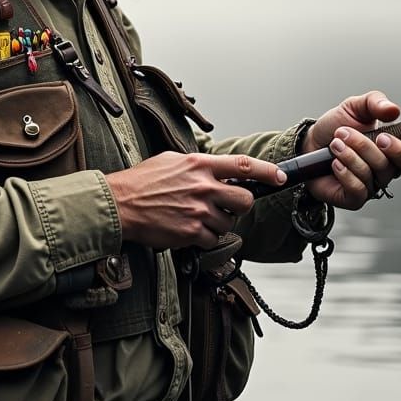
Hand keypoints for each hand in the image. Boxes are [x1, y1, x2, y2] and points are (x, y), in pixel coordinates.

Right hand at [105, 151, 286, 251]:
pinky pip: (212, 240)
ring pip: (228, 223)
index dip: (268, 171)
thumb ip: (197, 165)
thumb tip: (215, 169)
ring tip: (194, 217)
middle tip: (226, 206)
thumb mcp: (171, 160)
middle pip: (244, 200)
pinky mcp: (191, 232)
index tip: (281, 177)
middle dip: (239, 205)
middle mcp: (203, 186)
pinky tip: (188, 230)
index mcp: (200, 165)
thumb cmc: (141, 182)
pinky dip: (204, 239)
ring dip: (216, 224)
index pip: (244, 165)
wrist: (119, 204)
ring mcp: (199, 210)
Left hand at [302, 91, 400, 209]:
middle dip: (363, 147)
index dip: (399, 150)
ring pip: (369, 176)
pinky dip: (345, 174)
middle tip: (343, 133)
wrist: (309, 142)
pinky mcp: (353, 198)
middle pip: (387, 166)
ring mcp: (369, 185)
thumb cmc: (334, 128)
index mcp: (389, 151)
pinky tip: (335, 163)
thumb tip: (394, 109)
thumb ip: (375, 102)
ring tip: (335, 145)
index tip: (382, 137)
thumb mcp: (354, 107)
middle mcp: (382, 171)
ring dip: (349, 156)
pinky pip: (357, 190)